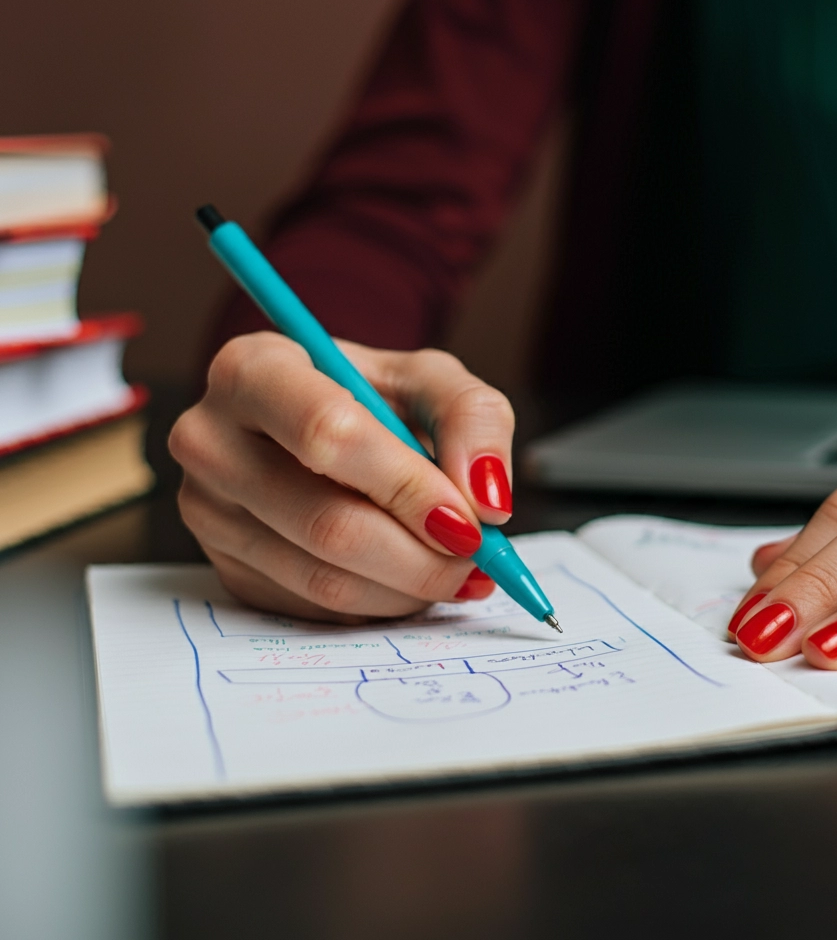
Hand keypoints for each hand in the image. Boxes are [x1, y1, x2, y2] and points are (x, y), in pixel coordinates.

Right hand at [169, 332, 514, 622]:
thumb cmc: (371, 397)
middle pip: (328, 523)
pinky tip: (409, 579)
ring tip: (457, 570)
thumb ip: (472, 419)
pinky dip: (380, 604)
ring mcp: (207, 512)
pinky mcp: (223, 567)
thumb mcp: (430, 381)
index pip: (328, 435)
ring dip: (409, 588)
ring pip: (323, 579)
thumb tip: (487, 502)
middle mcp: (210, 439)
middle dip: (421, 556)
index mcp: (252, 370)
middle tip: (478, 561)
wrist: (316, 427)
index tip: (470, 522)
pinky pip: (313, 607)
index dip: (408, 487)